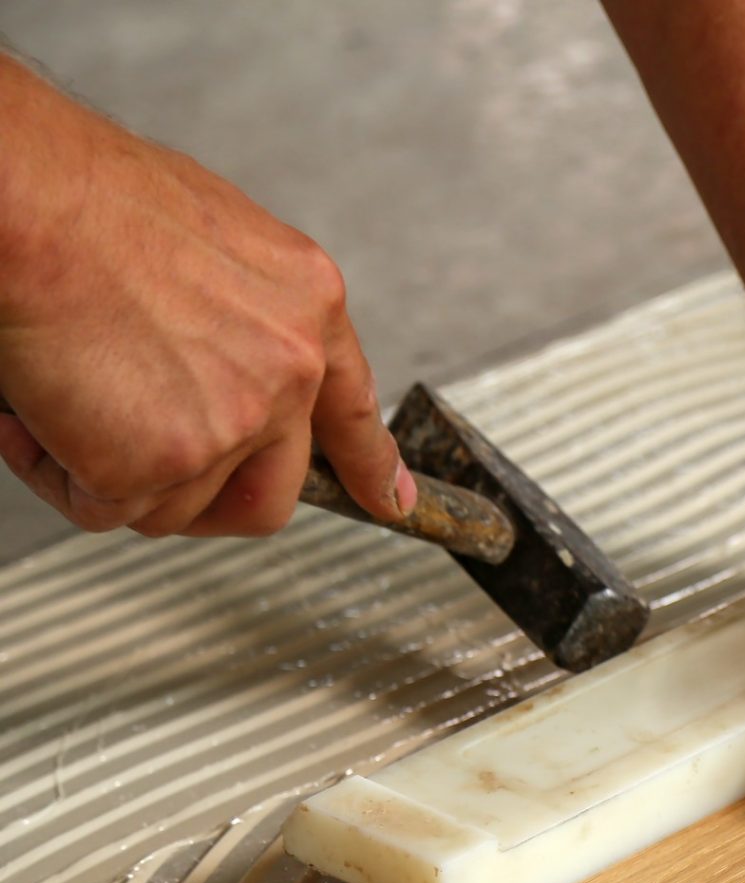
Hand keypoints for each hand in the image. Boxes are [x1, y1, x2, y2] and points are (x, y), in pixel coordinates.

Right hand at [0, 70, 412, 535]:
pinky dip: (58, 473)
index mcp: (308, 306)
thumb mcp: (215, 235)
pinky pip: (107, 507)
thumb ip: (244, 313)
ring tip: (65, 397)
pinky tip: (33, 415)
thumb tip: (222, 354)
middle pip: (271, 493)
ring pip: (176, 505)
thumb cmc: (89, 197)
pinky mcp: (162, 462)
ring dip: (113, 473)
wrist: (30, 200)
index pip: (353, 411)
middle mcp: (289, 370)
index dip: (370, 467)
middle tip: (145, 472)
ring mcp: (233, 422)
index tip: (391, 500)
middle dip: (209, 501)